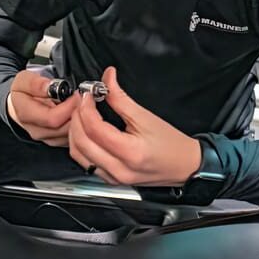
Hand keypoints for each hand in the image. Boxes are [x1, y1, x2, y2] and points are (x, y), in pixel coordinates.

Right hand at [6, 70, 81, 146]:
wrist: (19, 104)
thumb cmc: (22, 92)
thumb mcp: (24, 80)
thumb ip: (35, 83)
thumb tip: (49, 86)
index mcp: (26, 115)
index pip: (52, 118)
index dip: (69, 106)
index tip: (75, 94)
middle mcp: (36, 130)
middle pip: (65, 128)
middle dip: (77, 112)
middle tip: (81, 98)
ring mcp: (47, 138)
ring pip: (71, 135)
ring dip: (79, 119)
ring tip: (79, 104)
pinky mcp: (56, 141)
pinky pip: (73, 137)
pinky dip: (78, 125)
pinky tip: (76, 113)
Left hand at [68, 67, 201, 185]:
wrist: (184, 165)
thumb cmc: (171, 144)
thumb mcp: (145, 116)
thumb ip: (121, 98)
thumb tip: (107, 79)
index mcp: (130, 152)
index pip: (94, 129)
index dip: (86, 108)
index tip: (88, 94)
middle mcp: (119, 169)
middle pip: (81, 142)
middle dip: (76, 117)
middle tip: (82, 101)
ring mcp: (113, 177)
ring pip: (78, 154)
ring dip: (74, 132)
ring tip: (82, 114)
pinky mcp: (111, 179)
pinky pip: (85, 163)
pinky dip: (80, 144)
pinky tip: (86, 131)